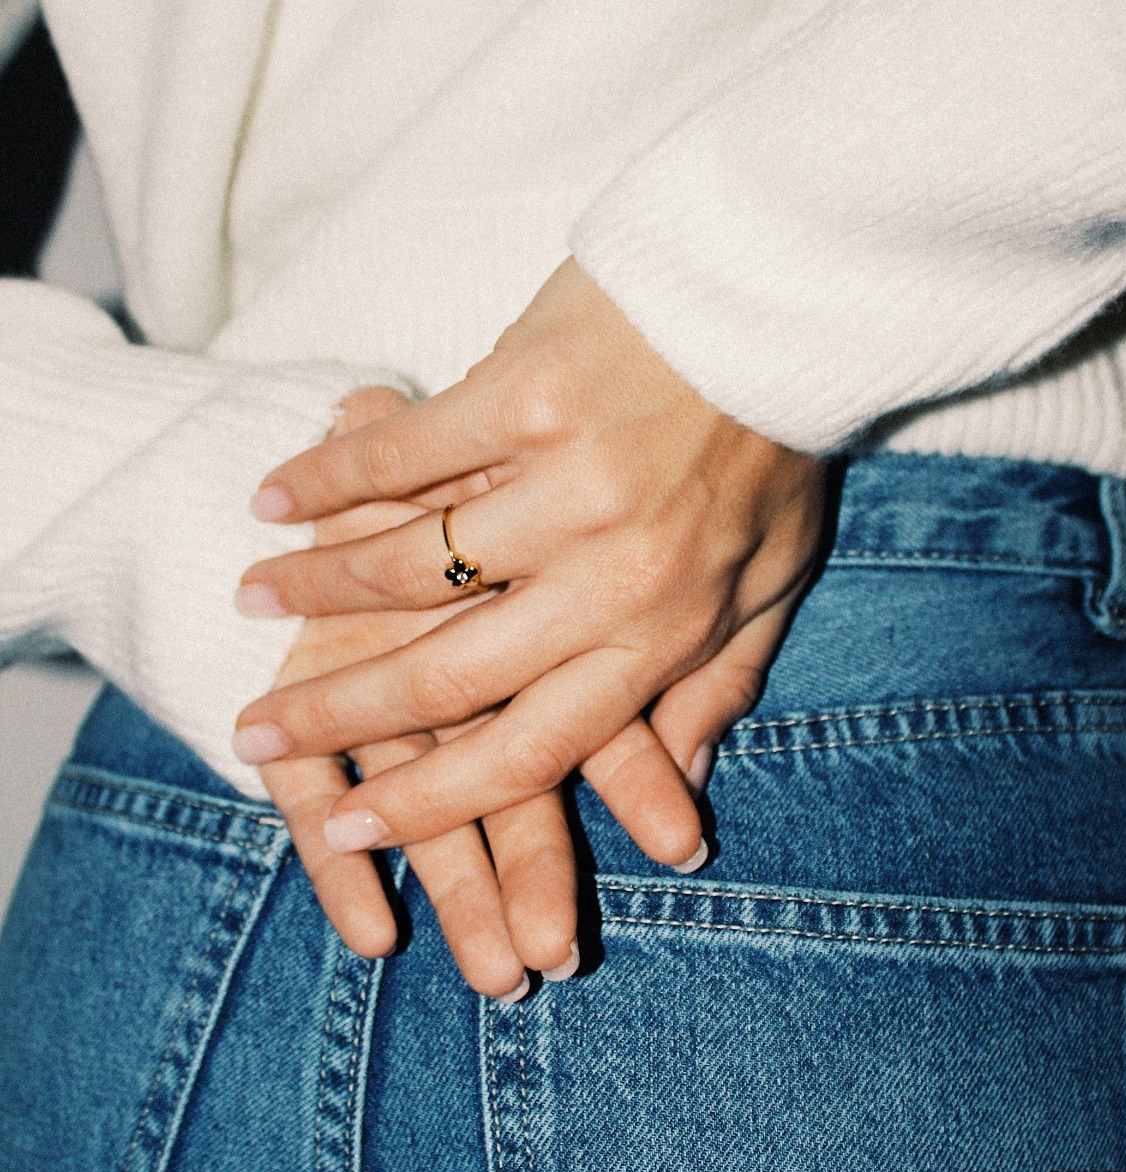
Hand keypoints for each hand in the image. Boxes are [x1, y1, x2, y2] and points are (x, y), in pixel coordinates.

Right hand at [255, 387, 756, 997]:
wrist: (788, 300)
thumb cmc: (780, 447)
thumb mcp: (775, 585)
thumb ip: (721, 684)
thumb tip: (684, 780)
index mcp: (664, 634)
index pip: (529, 753)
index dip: (428, 806)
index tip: (348, 829)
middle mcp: (606, 575)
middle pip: (446, 677)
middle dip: (333, 716)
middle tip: (251, 733)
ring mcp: (561, 482)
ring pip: (406, 564)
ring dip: (316, 588)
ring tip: (250, 600)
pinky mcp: (523, 392)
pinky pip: (401, 453)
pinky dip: (328, 477)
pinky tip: (274, 497)